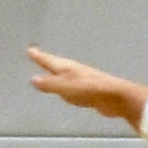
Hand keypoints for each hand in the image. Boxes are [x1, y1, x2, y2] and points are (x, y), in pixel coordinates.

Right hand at [25, 48, 147, 123]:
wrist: (117, 97)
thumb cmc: (90, 90)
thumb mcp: (65, 87)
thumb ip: (50, 84)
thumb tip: (33, 80)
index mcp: (67, 68)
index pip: (49, 61)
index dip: (39, 56)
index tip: (30, 50)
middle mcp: (74, 71)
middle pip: (57, 64)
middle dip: (47, 61)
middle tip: (38, 56)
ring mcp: (83, 79)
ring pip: (65, 74)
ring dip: (56, 73)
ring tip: (50, 71)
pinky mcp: (90, 90)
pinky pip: (73, 86)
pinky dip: (66, 85)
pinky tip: (67, 90)